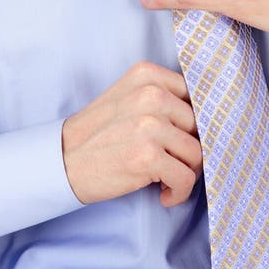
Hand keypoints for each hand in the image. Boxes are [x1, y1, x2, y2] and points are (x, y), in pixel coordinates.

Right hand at [61, 61, 202, 206]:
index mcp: (147, 74)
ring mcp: (149, 124)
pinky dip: (179, 192)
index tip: (182, 139)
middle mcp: (151, 94)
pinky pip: (186, 178)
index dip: (193, 122)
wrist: (62, 160)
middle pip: (198, 126)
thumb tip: (205, 115)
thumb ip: (162, 96)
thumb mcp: (129, 96)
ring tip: (166, 179)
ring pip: (196, 153)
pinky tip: (163, 193)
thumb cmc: (100, 132)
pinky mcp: (147, 156)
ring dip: (186, 173)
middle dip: (189, 149)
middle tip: (172, 163)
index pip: (195, 96)